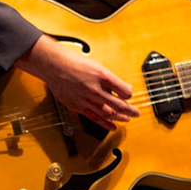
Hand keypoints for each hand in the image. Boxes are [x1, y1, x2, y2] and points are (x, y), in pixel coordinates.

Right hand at [15, 35, 137, 131]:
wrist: (54, 66)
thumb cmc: (73, 63)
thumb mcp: (96, 66)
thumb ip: (108, 79)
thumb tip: (119, 88)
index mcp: (102, 77)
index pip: (124, 91)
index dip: (130, 94)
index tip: (131, 95)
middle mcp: (95, 90)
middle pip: (119, 105)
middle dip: (130, 110)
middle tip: (136, 113)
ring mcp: (86, 100)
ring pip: (108, 113)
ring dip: (120, 118)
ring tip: (127, 119)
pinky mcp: (78, 107)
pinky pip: (94, 118)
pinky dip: (105, 123)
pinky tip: (112, 126)